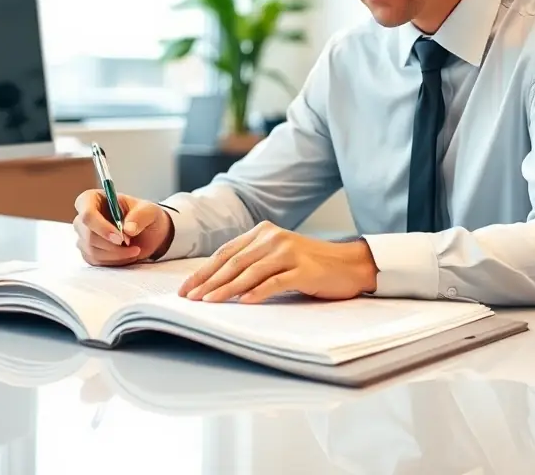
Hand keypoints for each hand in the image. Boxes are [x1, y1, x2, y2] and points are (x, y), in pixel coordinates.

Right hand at [73, 190, 173, 265]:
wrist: (148, 233)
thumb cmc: (144, 216)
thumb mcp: (149, 211)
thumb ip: (141, 216)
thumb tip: (128, 229)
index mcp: (93, 199)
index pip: (87, 213)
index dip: (101, 227)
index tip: (120, 237)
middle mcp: (84, 218)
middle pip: (88, 235)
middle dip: (112, 244)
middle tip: (132, 245)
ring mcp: (84, 236)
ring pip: (92, 250)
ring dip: (115, 254)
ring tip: (134, 250)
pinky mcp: (88, 252)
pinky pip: (95, 260)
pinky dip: (113, 261)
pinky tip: (126, 255)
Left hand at [177, 221, 377, 303]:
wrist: (348, 265)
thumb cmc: (309, 265)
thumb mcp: (277, 256)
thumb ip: (252, 261)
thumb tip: (215, 282)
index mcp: (262, 232)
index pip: (225, 252)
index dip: (203, 271)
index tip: (185, 288)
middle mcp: (273, 238)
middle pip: (233, 262)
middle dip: (208, 281)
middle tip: (190, 298)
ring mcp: (289, 252)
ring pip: (250, 272)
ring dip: (226, 288)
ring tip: (208, 302)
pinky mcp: (303, 270)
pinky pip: (275, 282)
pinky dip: (257, 293)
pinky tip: (243, 302)